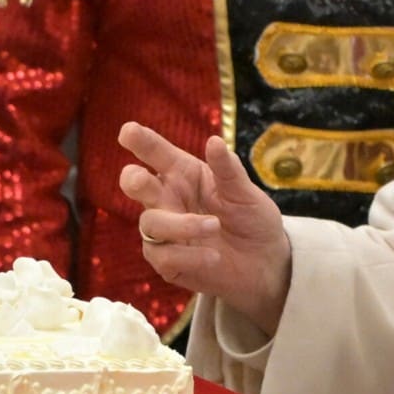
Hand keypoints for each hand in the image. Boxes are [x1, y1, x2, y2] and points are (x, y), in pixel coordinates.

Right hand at [115, 122, 292, 332]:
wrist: (265, 262)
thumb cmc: (252, 219)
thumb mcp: (246, 193)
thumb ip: (228, 170)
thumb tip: (214, 141)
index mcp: (184, 174)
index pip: (158, 154)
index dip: (141, 142)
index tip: (128, 131)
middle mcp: (168, 199)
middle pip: (136, 184)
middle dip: (134, 180)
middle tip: (140, 179)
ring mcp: (165, 232)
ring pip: (150, 223)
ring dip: (181, 224)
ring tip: (215, 227)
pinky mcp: (168, 262)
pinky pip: (163, 256)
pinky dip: (188, 255)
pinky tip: (213, 256)